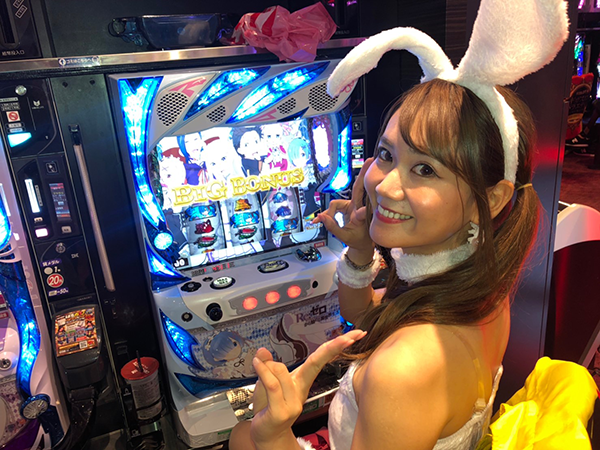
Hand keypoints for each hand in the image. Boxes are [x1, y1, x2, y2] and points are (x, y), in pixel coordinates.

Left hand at [249, 330, 366, 446]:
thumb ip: (267, 366)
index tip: (354, 335)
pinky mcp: (280, 412)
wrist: (267, 434)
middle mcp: (300, 390)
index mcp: (302, 380)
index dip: (336, 346)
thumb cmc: (269, 407)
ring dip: (267, 365)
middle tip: (353, 335)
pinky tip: (257, 362)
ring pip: (282, 371)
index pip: (321, 359)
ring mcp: (292, 402)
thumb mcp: (266, 381)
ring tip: (257, 364)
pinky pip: (272, 385)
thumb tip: (263, 350)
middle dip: (335, 347)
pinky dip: (263, 371)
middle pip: (317, 362)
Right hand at [312, 158, 374, 253]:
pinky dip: (327, 214)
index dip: (361, 211)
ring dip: (329, 212)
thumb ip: (332, 227)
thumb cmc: (357, 239)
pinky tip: (320, 219)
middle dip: (362, 176)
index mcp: (360, 217)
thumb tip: (321, 217)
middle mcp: (357, 208)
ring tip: (325, 222)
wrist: (363, 243)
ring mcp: (352, 206)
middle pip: (358, 189)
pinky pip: (333, 207)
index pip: (362, 212)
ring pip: (335, 203)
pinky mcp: (347, 207)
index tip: (363, 210)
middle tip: (369, 162)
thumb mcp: (344, 237)